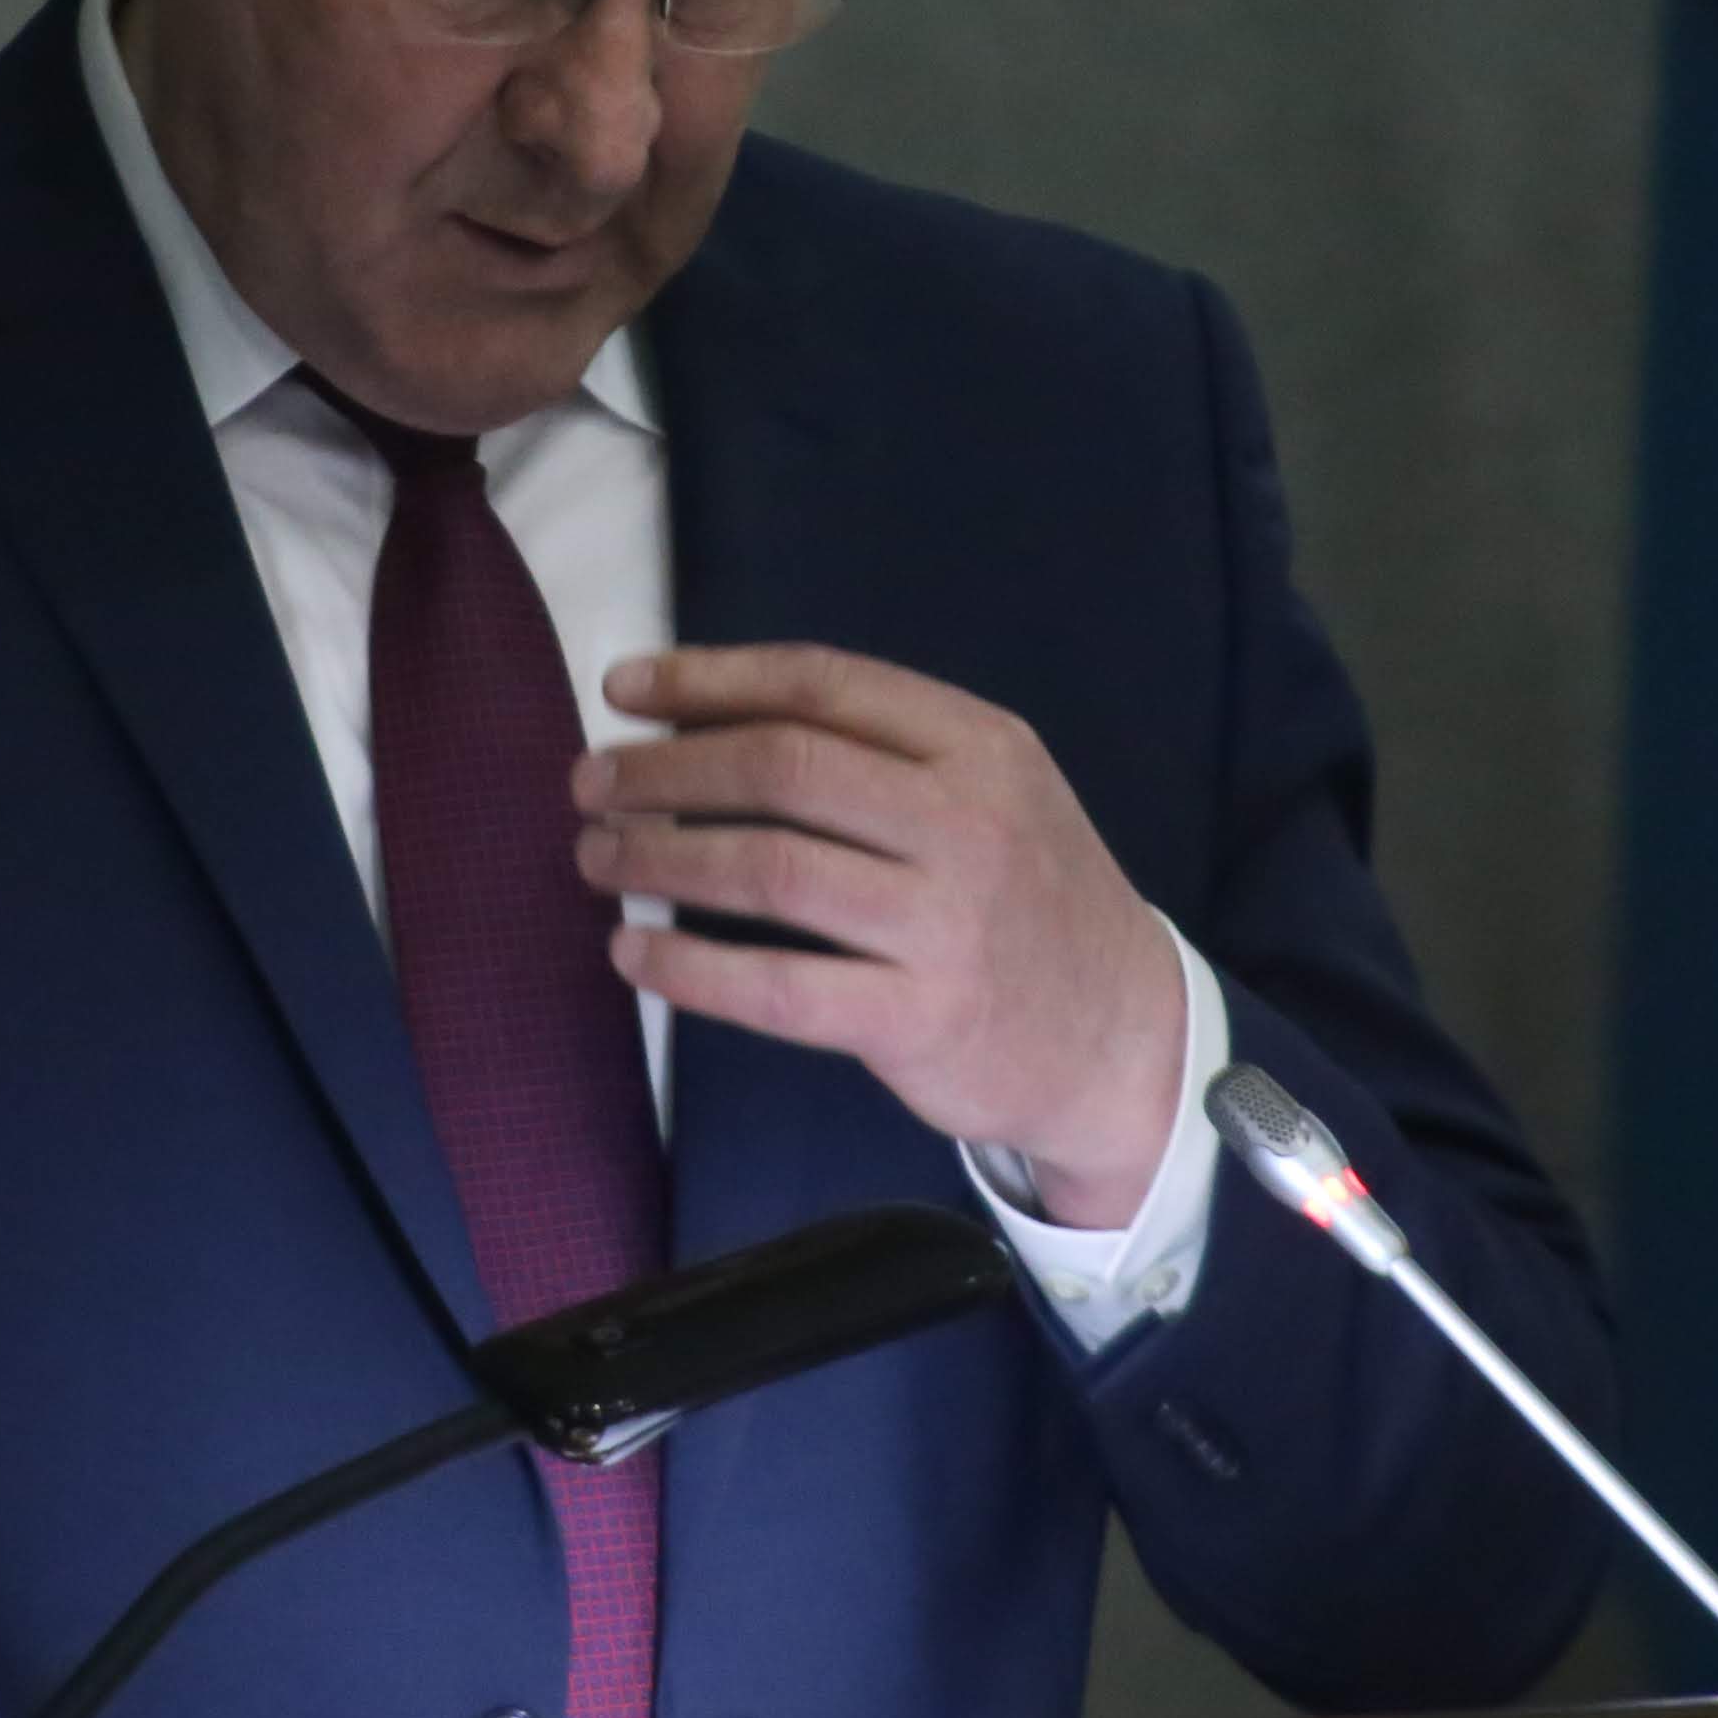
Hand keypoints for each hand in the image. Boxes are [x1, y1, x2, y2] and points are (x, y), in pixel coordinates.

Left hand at [573, 644, 1186, 1227]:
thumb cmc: (1028, 899)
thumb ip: (881, 750)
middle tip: (592, 783)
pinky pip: (777, 988)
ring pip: (768, 871)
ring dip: (660, 859)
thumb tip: (705, 717)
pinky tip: (634, 956)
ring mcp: (943, 925)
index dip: (708, 679)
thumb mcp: (994, 790)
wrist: (1125, 1038)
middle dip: (665, 770)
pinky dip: (689, 970)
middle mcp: (966, 823)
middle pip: (782, 769)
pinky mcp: (918, 1022)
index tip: (624, 690)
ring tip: (598, 857)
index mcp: (979, 746)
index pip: (822, 685)